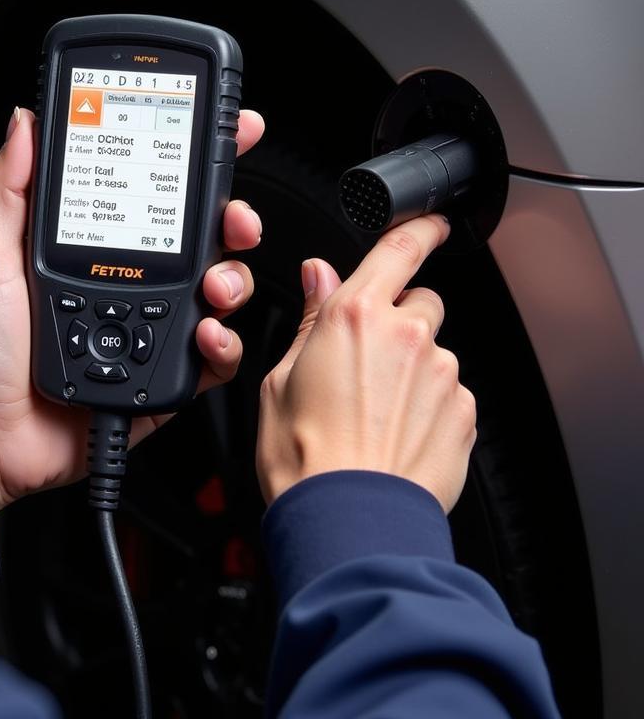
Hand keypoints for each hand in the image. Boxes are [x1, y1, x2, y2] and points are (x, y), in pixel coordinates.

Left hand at [0, 105, 264, 515]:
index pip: (157, 194)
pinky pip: (212, 360)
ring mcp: (149, 330)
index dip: (199, 165)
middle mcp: (130, 282)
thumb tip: (23, 121)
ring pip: (220, 293)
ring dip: (232, 281)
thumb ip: (8, 187)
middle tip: (235, 221)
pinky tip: (203, 336)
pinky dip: (221, 346)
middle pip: (205, 240)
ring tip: (213, 286)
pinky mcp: (161, 378)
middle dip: (234, 222)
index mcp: (97, 247)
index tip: (234, 135)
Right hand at [256, 215, 475, 513]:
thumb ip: (312, 317)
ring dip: (414, 368)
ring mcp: (441, 375)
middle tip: (369, 360)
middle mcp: (406, 336)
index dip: (420, 229)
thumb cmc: (305, 456)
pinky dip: (431, 405)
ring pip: (435, 352)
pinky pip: (451, 393)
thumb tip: (318, 275)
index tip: (430, 225)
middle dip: (400, 320)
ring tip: (377, 412)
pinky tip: (398, 433)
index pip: (399, 250)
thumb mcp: (281, 376)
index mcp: (354, 316)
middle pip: (420, 303)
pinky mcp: (464, 413)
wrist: (349, 519)